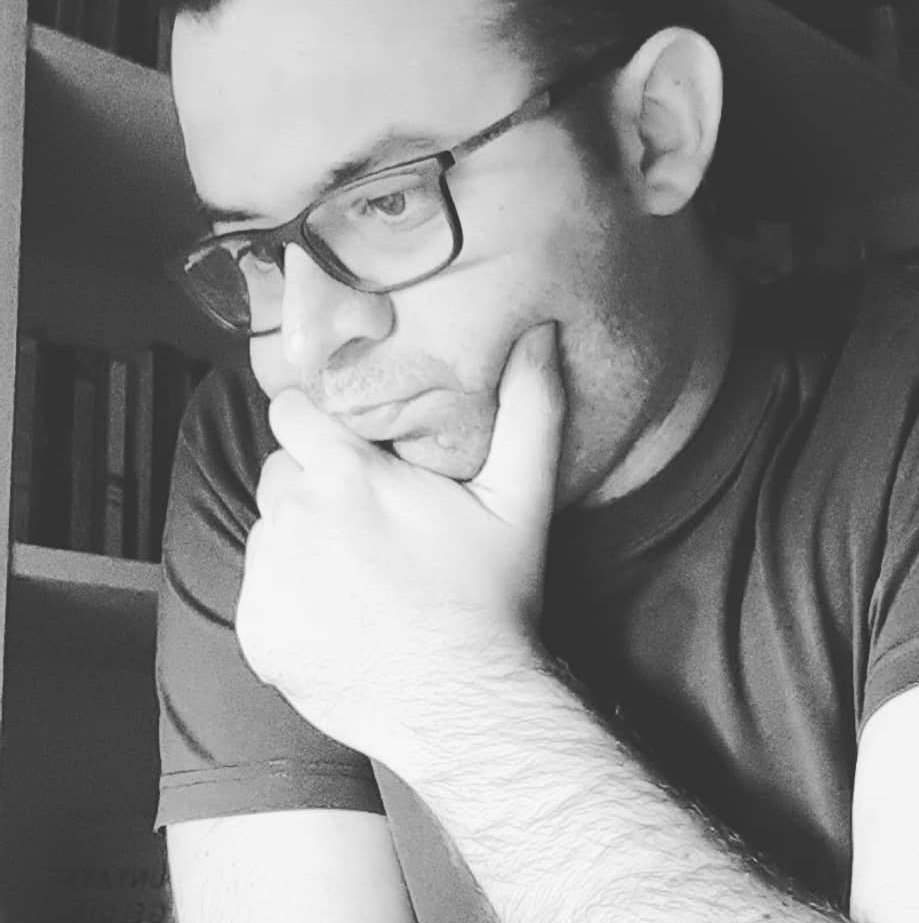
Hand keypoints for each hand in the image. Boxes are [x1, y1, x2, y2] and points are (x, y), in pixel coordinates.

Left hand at [234, 322, 564, 770]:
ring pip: (268, 529)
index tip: (349, 441)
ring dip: (300, 535)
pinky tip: (341, 614)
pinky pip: (261, 590)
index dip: (318, 421)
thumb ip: (529, 406)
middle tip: (366, 512)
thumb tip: (540, 331)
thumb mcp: (520, 497)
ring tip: (357, 566)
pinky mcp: (256, 633)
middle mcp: (291, 517)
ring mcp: (267, 579)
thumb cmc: (491, 596)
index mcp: (344, 473)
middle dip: (313, 479)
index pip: (290, 411)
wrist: (463, 708)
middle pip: (280, 470)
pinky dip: (290, 595)